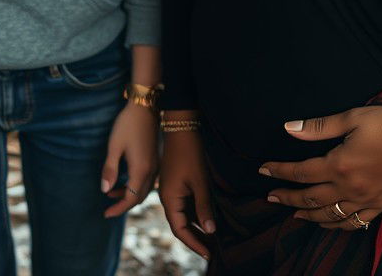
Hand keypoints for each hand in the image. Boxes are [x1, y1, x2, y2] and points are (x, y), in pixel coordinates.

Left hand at [100, 103, 157, 218]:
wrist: (145, 106)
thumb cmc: (127, 124)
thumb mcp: (114, 146)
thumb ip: (110, 169)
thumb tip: (104, 190)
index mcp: (141, 170)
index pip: (131, 198)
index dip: (118, 208)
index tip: (105, 214)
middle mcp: (151, 170)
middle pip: (139, 197)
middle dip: (124, 205)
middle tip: (109, 209)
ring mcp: (155, 164)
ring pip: (144, 189)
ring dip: (129, 195)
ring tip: (111, 194)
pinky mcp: (155, 158)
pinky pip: (147, 180)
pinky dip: (135, 186)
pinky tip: (124, 181)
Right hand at [159, 126, 215, 259]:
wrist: (181, 127)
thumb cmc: (190, 153)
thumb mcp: (200, 182)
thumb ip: (204, 207)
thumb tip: (210, 231)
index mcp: (169, 199)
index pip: (180, 230)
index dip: (194, 243)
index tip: (209, 254)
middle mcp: (168, 198)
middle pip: (181, 225)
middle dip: (196, 238)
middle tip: (212, 250)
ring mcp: (172, 190)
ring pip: (184, 215)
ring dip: (196, 226)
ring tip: (213, 239)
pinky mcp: (177, 183)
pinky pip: (186, 204)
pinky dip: (196, 213)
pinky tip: (208, 218)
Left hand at [261, 105, 381, 230]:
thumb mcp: (352, 118)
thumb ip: (319, 127)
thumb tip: (289, 128)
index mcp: (339, 165)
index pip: (301, 172)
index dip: (280, 171)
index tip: (264, 170)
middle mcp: (349, 188)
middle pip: (311, 198)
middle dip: (287, 197)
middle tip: (271, 197)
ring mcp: (365, 200)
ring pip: (330, 215)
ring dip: (309, 215)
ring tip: (294, 214)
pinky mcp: (380, 206)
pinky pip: (354, 223)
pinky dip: (338, 225)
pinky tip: (329, 223)